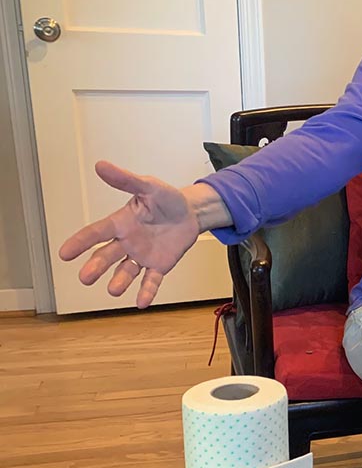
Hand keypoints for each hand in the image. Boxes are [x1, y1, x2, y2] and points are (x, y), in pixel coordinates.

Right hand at [58, 161, 200, 307]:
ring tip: (113, 290)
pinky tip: (141, 303)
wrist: (191, 212)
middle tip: (85, 278)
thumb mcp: (149, 186)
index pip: (96, 233)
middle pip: (107, 256)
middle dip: (96, 267)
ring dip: (119, 281)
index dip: (80, 242)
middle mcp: (127, 242)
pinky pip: (152, 280)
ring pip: (126, 271)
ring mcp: (142, 255)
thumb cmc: (167, 198)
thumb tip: (101, 165)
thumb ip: (126, 180)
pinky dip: (147, 291)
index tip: (64, 253)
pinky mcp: (160, 265)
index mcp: (121, 223)